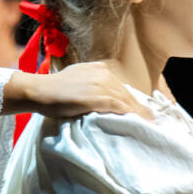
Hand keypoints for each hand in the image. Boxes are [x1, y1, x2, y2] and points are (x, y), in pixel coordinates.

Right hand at [24, 62, 153, 120]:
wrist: (40, 91)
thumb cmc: (54, 88)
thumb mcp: (76, 77)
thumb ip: (91, 81)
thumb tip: (101, 94)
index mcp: (99, 69)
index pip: (121, 86)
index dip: (132, 99)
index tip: (142, 110)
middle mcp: (103, 74)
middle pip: (127, 93)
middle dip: (139, 107)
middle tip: (152, 120)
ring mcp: (101, 84)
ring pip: (126, 100)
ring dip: (139, 113)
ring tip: (149, 124)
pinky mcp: (97, 97)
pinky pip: (119, 106)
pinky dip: (131, 115)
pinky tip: (138, 122)